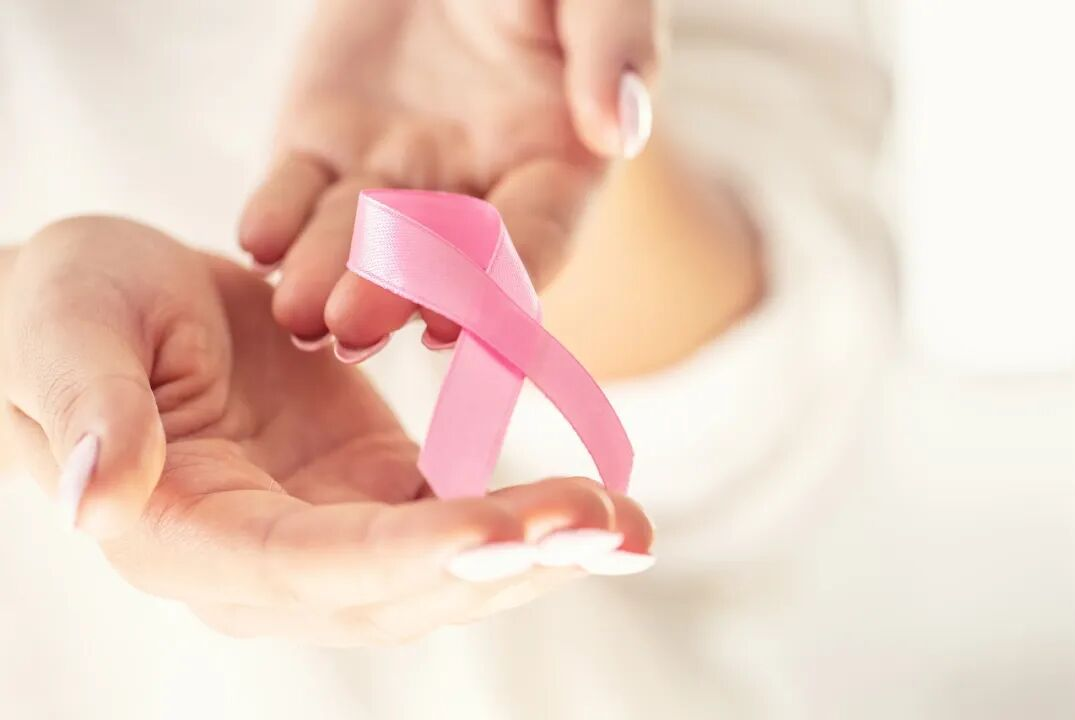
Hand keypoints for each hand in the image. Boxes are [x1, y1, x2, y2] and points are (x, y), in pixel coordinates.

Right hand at [0, 217, 652, 643]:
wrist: (112, 304)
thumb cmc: (66, 312)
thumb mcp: (64, 334)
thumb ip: (87, 412)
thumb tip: (101, 501)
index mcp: (186, 535)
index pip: (311, 565)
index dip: (409, 552)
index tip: (504, 528)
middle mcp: (265, 559)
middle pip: (399, 585)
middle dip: (507, 560)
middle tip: (612, 528)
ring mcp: (324, 530)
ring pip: (444, 568)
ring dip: (537, 551)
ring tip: (629, 526)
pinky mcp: (365, 488)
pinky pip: (455, 518)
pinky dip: (523, 517)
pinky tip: (594, 502)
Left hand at [238, 0, 661, 356]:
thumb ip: (612, 47)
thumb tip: (616, 130)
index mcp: (554, 165)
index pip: (534, 234)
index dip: (500, 279)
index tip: (462, 315)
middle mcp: (473, 191)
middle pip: (435, 258)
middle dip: (395, 292)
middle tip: (356, 323)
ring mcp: (395, 178)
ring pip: (358, 238)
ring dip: (328, 276)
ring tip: (299, 310)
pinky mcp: (326, 150)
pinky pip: (298, 193)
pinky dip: (278, 220)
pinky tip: (259, 244)